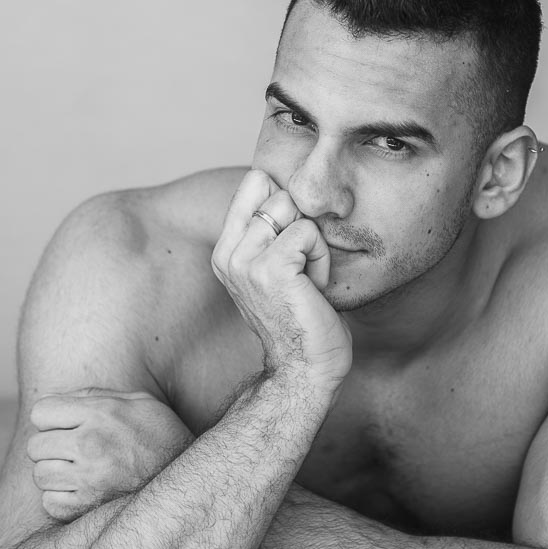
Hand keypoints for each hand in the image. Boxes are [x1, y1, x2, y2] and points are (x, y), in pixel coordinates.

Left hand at [27, 387, 193, 521]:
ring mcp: (87, 479)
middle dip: (52, 446)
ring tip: (80, 471)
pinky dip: (62, 499)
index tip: (66, 424)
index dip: (52, 417)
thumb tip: (56, 398)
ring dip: (56, 473)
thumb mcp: (139, 402)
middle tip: (74, 450)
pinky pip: (50, 502)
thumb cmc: (163, 436)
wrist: (190, 480)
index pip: (41, 412)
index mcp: (100, 413)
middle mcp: (89, 444)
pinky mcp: (86, 509)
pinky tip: (84, 491)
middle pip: (36, 445)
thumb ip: (96, 396)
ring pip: (40, 475)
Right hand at [211, 169, 351, 392]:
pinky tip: (313, 287)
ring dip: (313, 244)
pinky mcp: (271, 269)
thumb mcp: (274, 267)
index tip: (292, 247)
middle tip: (302, 270)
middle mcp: (229, 254)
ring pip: (293, 209)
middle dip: (302, 226)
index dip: (286, 205)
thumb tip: (276, 179)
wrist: (304, 369)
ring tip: (307, 279)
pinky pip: (308, 232)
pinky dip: (321, 258)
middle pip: (277, 191)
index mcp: (226, 251)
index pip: (254, 183)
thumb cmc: (301, 318)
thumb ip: (267, 229)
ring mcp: (246, 261)